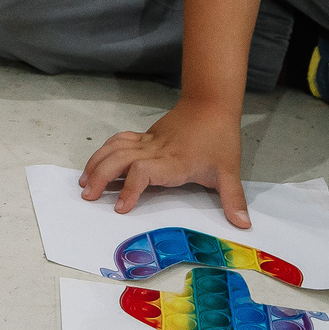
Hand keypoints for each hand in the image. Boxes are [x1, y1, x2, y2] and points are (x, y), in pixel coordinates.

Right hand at [78, 98, 250, 225]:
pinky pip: (119, 141)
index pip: (143, 172)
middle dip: (100, 177)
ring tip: (84, 182)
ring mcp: (148, 141)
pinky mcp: (145, 136)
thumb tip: (244, 226)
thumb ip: (233, 199)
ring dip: (96, 163)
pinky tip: (97, 163)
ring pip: (114, 148)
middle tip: (88, 196)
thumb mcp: (229, 171)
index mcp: (173, 162)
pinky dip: (104, 151)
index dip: (130, 189)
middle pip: (119, 159)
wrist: (211, 103)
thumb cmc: (219, 137)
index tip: (121, 208)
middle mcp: (155, 151)